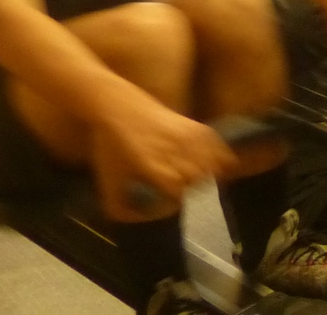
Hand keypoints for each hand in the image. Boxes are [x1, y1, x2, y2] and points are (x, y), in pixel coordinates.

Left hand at [92, 93, 235, 217]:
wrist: (118, 107)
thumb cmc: (111, 147)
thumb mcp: (107, 181)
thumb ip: (119, 207)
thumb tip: (139, 220)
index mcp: (152, 167)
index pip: (178, 191)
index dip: (177, 200)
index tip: (171, 200)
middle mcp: (173, 152)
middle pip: (196, 179)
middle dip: (192, 189)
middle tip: (185, 191)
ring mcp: (186, 137)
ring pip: (210, 163)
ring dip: (207, 175)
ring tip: (201, 180)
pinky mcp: (193, 125)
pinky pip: (216, 144)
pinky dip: (220, 155)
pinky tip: (218, 164)